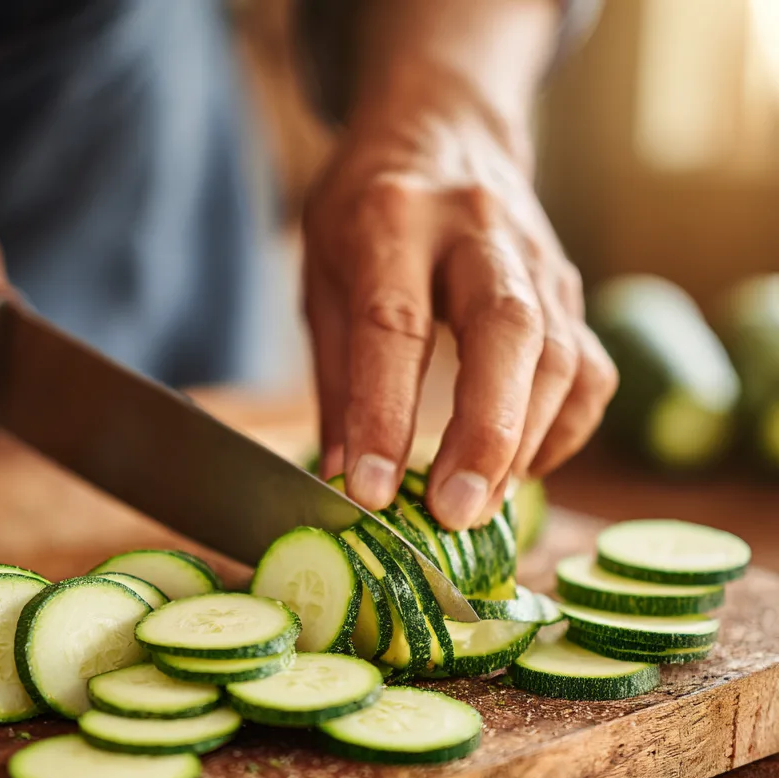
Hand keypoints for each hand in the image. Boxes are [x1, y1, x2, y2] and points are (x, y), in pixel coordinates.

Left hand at [303, 79, 617, 529]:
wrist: (445, 128)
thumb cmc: (367, 213)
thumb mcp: (323, 278)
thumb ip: (338, 380)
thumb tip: (344, 480)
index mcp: (393, 218)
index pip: (394, 324)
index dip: (385, 414)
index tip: (369, 490)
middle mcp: (477, 229)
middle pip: (508, 331)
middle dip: (487, 432)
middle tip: (457, 513)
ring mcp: (538, 258)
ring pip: (561, 356)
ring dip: (524, 444)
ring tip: (479, 508)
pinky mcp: (570, 290)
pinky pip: (589, 371)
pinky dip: (561, 432)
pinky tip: (519, 468)